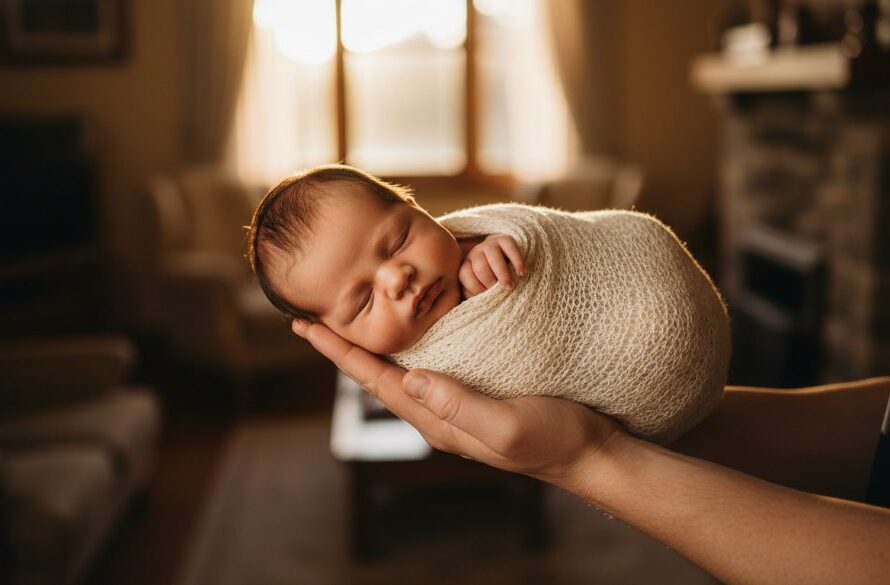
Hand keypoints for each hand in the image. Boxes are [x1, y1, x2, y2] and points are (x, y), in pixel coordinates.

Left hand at [292, 319, 621, 482]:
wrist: (589, 451)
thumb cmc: (553, 439)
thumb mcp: (506, 425)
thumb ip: (459, 405)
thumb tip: (411, 378)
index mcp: (437, 419)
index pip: (376, 381)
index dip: (340, 353)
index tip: (306, 326)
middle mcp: (438, 411)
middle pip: (378, 374)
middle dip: (345, 346)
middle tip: (313, 315)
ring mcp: (456, 402)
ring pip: (400, 367)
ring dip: (372, 343)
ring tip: (349, 318)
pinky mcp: (475, 391)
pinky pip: (429, 362)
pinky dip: (409, 341)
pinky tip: (409, 328)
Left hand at [459, 234, 525, 297]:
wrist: (508, 258)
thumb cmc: (493, 279)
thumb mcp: (482, 286)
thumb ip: (478, 293)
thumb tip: (478, 301)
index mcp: (467, 264)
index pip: (465, 274)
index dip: (475, 287)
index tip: (487, 298)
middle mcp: (476, 253)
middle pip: (480, 266)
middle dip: (490, 281)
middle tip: (500, 293)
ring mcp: (490, 244)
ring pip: (493, 256)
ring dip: (502, 273)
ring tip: (510, 287)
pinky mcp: (505, 239)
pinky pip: (510, 248)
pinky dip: (516, 261)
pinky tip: (521, 273)